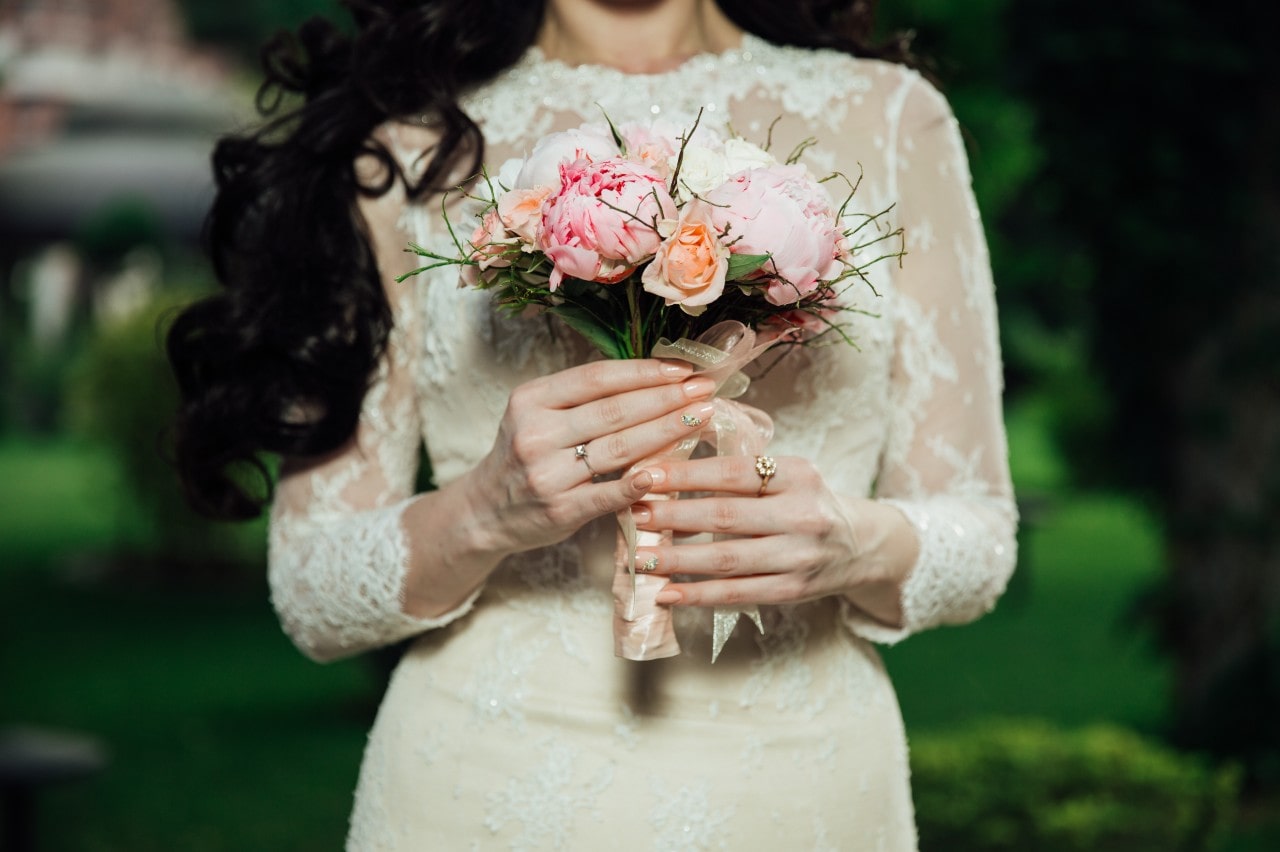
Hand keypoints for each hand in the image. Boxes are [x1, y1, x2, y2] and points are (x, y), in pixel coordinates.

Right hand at [462, 359, 717, 557]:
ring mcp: (546, 474)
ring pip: (618, 448)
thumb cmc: (526, 455)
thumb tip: (652, 376)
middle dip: (666, 398)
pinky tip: (666, 471)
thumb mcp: (538, 415)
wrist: (486, 511)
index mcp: (531, 399)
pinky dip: (638, 482)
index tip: (682, 369)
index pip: (597, 377)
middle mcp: (535, 433)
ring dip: (666, 431)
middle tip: (704, 389)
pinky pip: (607, 493)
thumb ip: (583, 399)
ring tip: (700, 418)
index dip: (643, 371)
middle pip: (613, 410)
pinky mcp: (559, 510)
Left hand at [635, 455, 912, 622]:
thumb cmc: (809, 502)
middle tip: (635, 514)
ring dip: (678, 559)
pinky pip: (738, 594)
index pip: (733, 472)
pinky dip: (699, 595)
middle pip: (726, 517)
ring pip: (727, 560)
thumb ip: (742, 468)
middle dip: (673, 516)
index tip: (645, 474)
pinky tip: (667, 593)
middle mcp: (802, 515)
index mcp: (799, 474)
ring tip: (640, 558)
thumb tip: (670, 462)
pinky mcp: (794, 591)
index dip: (685, 474)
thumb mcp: (789, 474)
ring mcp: (799, 557)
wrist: (864, 546)